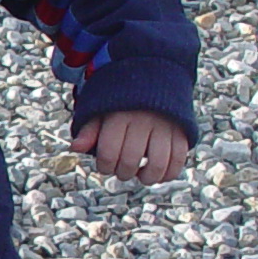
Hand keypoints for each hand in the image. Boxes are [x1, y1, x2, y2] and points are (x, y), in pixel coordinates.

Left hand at [72, 110, 188, 184]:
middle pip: (130, 161)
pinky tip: (158, 174)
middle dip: (122, 173)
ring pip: (157, 165)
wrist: (157, 80)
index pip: (108, 153)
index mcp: (120, 116)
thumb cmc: (123, 103)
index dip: (104, 167)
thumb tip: (75, 148)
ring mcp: (165, 127)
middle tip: (121, 170)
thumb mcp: (102, 110)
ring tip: (141, 175)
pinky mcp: (182, 133)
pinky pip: (178, 161)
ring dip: (147, 178)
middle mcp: (143, 121)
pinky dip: (168, 174)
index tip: (105, 165)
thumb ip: (89, 130)